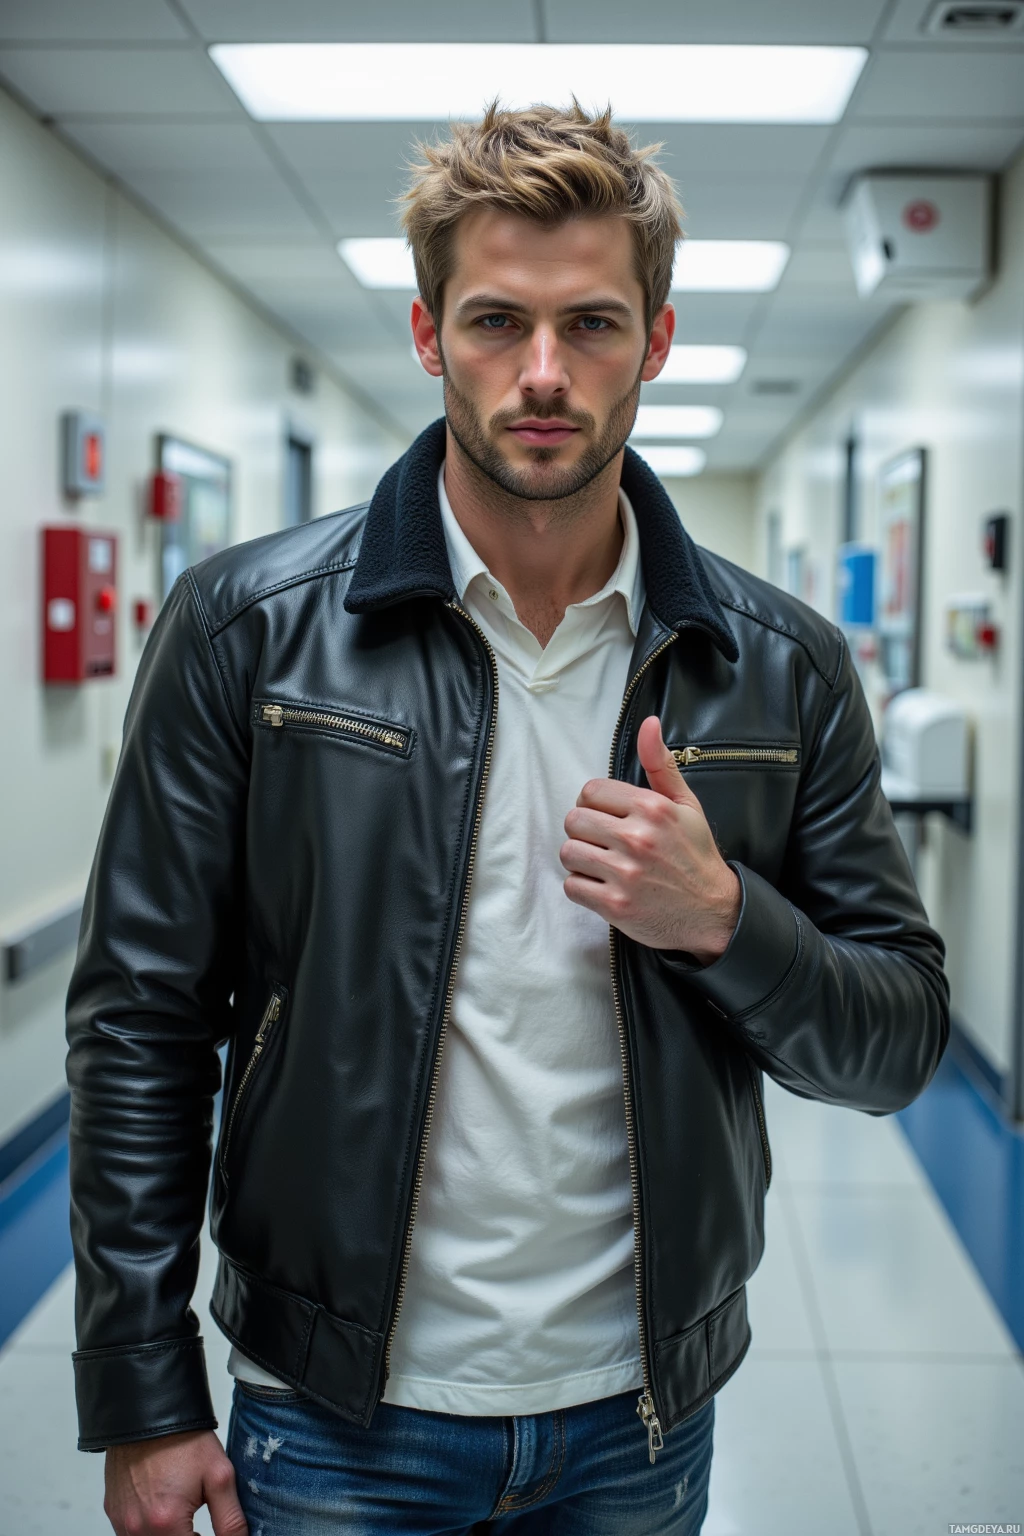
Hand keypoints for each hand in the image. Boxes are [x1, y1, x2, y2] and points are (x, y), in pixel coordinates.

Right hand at [104, 1429, 246, 1535]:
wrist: (149, 1412)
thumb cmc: (183, 1440)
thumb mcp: (219, 1476)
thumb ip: (230, 1520)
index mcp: (166, 1523)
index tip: (207, 1532)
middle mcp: (137, 1528)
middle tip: (197, 1528)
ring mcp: (121, 1521)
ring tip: (180, 1515)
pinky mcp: (112, 1511)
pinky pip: (130, 1533)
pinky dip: (148, 1529)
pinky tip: (161, 1507)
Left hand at [561, 715, 740, 964]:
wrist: (713, 911)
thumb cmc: (695, 855)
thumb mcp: (686, 804)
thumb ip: (660, 764)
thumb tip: (648, 724)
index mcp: (652, 808)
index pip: (590, 792)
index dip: (595, 805)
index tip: (609, 817)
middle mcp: (637, 838)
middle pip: (573, 820)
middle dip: (585, 831)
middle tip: (605, 842)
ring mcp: (625, 874)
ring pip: (568, 852)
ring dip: (581, 859)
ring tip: (604, 864)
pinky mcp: (615, 905)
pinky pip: (572, 886)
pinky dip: (583, 887)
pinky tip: (605, 886)